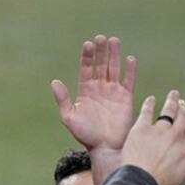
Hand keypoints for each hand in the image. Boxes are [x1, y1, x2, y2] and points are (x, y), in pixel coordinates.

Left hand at [52, 35, 136, 152]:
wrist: (104, 147)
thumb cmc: (85, 135)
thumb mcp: (70, 117)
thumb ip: (63, 100)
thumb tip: (54, 82)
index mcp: (85, 91)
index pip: (86, 69)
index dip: (87, 57)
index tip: (88, 45)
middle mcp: (99, 89)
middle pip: (100, 65)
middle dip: (100, 51)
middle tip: (101, 38)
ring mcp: (113, 92)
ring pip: (114, 68)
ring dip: (114, 55)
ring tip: (114, 41)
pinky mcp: (126, 97)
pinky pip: (128, 80)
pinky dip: (130, 70)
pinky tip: (129, 59)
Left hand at [121, 91, 184, 184]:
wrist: (140, 182)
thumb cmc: (160, 184)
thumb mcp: (181, 181)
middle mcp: (176, 136)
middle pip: (183, 117)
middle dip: (184, 108)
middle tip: (182, 103)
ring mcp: (159, 130)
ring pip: (168, 111)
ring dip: (172, 101)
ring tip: (173, 95)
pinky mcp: (141, 128)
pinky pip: (147, 112)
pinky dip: (150, 104)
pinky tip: (151, 99)